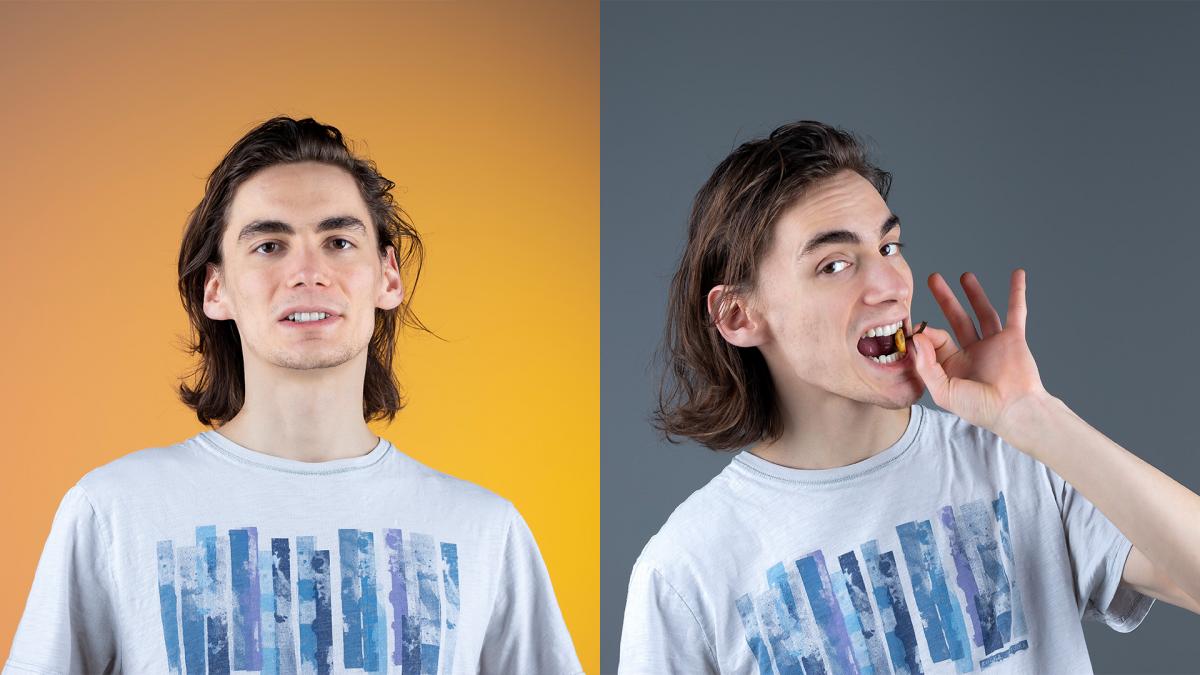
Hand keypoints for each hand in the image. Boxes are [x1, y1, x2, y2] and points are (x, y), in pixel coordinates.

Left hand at [910, 269, 1048, 437]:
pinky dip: (1017, 292)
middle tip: (933, 278)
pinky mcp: (1013, 339)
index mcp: (953, 365)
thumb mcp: (943, 392)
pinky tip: (1017, 274)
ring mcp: (993, 344)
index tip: (915, 330)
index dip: (924, 333)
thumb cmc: (980, 408)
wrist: (1015, 411)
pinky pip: (1016, 311)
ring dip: (974, 293)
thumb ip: (926, 366)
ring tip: (965, 275)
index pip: (935, 339)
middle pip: (956, 318)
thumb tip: (917, 337)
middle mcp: (972, 351)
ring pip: (982, 312)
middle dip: (945, 298)